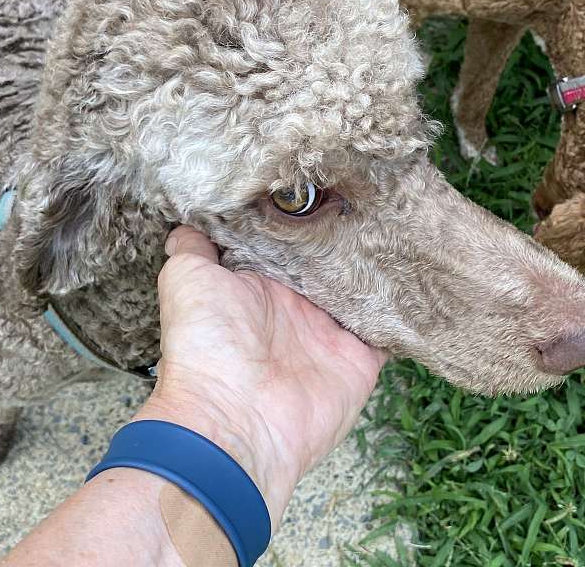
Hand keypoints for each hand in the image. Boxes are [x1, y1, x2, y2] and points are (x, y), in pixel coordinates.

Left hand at [135, 225, 386, 526]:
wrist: (234, 421)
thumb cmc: (205, 345)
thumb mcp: (187, 280)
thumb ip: (193, 247)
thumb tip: (189, 220)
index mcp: (261, 286)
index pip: (288, 244)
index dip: (303, 217)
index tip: (321, 182)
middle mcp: (297, 307)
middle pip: (330, 264)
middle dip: (346, 236)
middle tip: (371, 195)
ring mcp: (330, 333)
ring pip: (362, 291)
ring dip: (377, 268)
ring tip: (401, 224)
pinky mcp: (359, 358)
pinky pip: (389, 329)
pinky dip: (402, 309)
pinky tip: (415, 274)